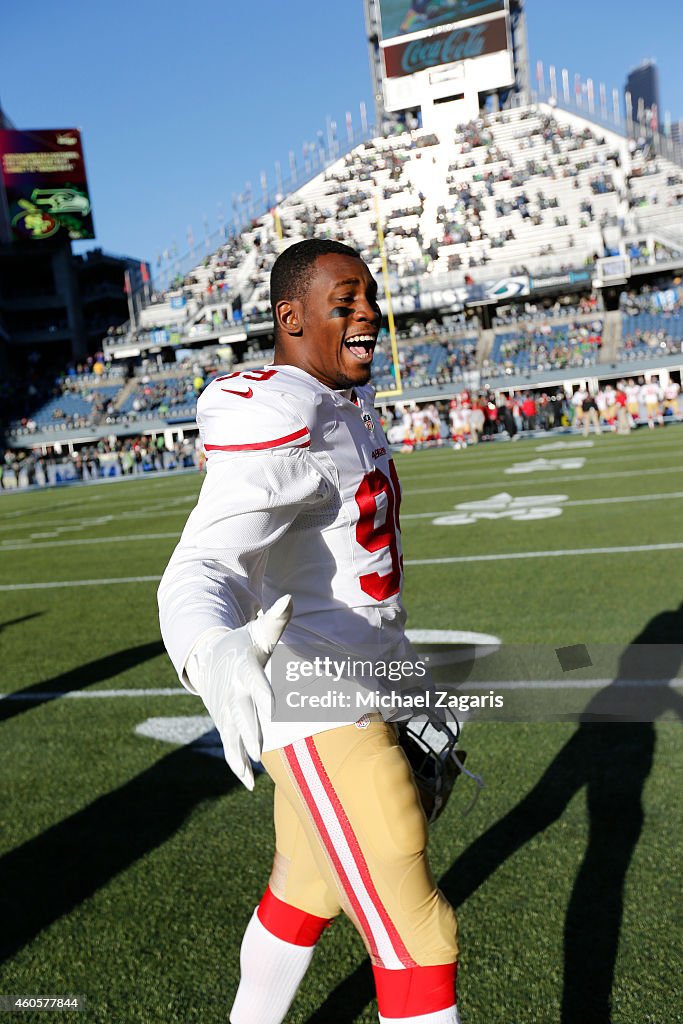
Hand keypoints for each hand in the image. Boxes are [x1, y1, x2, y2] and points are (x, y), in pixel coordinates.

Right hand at [191, 595, 292, 788]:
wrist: (209, 657)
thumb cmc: (244, 643)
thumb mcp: (258, 630)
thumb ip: (276, 618)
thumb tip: (289, 598)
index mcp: (244, 669)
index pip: (254, 683)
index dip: (263, 696)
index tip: (273, 709)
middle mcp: (232, 692)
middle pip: (241, 713)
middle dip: (250, 731)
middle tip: (261, 749)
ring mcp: (225, 710)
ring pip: (232, 734)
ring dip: (241, 753)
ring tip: (252, 772)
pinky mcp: (223, 722)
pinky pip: (228, 746)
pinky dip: (235, 764)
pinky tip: (247, 783)